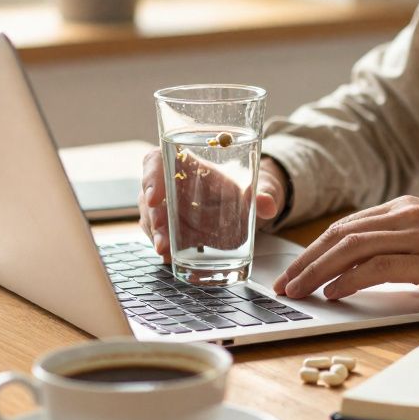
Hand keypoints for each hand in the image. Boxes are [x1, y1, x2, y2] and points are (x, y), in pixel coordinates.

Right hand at [139, 149, 288, 259]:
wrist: (240, 206)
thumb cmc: (238, 189)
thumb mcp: (252, 187)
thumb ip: (262, 194)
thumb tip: (269, 206)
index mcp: (184, 164)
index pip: (156, 162)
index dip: (151, 177)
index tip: (153, 197)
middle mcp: (168, 185)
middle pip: (149, 196)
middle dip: (155, 217)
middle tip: (163, 234)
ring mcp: (164, 208)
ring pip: (152, 219)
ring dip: (158, 236)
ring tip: (166, 251)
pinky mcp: (167, 229)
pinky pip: (159, 236)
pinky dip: (165, 247)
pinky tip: (171, 257)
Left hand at [271, 195, 418, 301]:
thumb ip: (406, 246)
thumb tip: (372, 268)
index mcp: (407, 208)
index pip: (347, 226)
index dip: (315, 249)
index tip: (296, 270)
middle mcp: (406, 215)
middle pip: (339, 234)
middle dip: (305, 261)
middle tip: (285, 284)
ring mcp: (416, 234)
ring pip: (349, 248)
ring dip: (316, 271)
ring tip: (298, 292)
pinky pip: (374, 267)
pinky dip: (347, 280)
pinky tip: (334, 294)